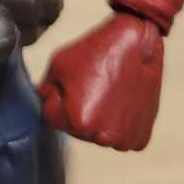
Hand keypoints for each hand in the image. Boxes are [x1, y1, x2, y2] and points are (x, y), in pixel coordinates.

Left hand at [38, 12, 162, 150]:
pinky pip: (119, 137)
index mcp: (80, 122)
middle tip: (90, 84)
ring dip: (97, 118)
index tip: (71, 79)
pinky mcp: (140, 138)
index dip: (56, 95)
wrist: (135, 42)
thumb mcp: (58, 65)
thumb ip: (44, 90)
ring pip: (97, 134)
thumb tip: (43, 105)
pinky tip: (120, 100)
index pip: (52, 118)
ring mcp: (125, 140)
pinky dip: (118, 123)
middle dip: (75, 108)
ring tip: (106, 90)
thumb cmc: (95, 51)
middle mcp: (103, 137)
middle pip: (75, 128)